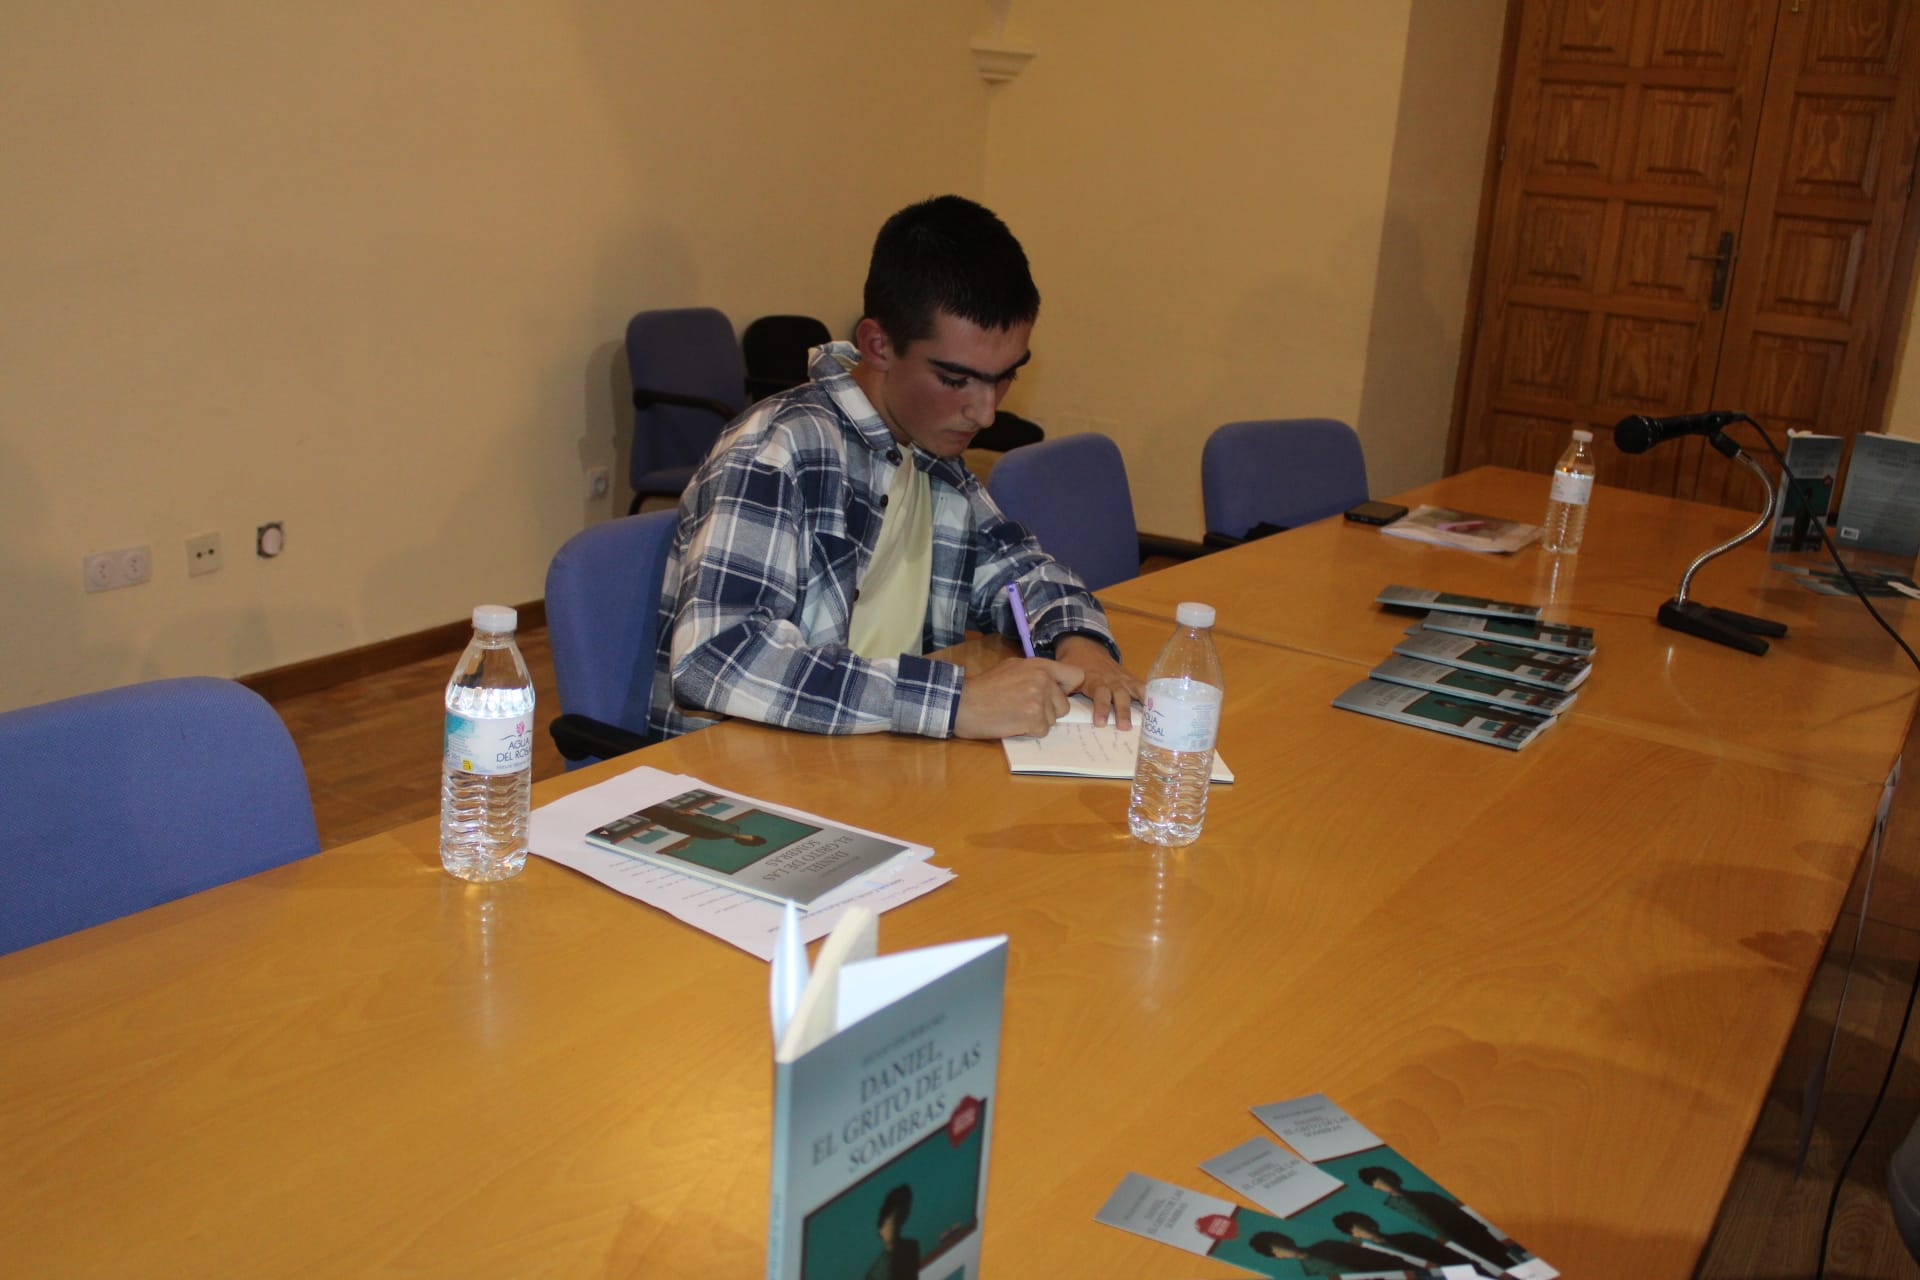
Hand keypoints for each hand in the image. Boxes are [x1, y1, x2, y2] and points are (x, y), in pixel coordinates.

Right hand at [953, 658, 1082, 739]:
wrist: (964, 703)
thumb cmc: (984, 687)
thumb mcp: (1012, 667)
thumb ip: (1036, 672)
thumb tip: (1055, 682)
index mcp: (1039, 665)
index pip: (1076, 676)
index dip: (1067, 688)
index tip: (1056, 694)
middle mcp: (1043, 680)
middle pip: (1064, 705)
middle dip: (1048, 710)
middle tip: (1024, 707)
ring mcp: (1040, 700)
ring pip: (1053, 719)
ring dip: (1037, 721)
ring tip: (1015, 713)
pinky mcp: (1034, 719)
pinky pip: (1043, 731)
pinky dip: (1029, 731)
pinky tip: (1013, 722)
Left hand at [1054, 635, 1144, 728]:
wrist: (1085, 646)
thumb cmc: (1074, 666)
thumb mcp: (1065, 675)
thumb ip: (1063, 691)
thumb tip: (1057, 710)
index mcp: (1093, 680)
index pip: (1098, 694)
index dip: (1100, 708)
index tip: (1100, 723)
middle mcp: (1110, 680)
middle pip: (1118, 696)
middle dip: (1121, 711)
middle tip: (1123, 727)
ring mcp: (1122, 679)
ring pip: (1132, 692)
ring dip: (1138, 707)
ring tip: (1144, 723)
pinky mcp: (1130, 679)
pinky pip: (1142, 687)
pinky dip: (1150, 697)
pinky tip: (1157, 709)